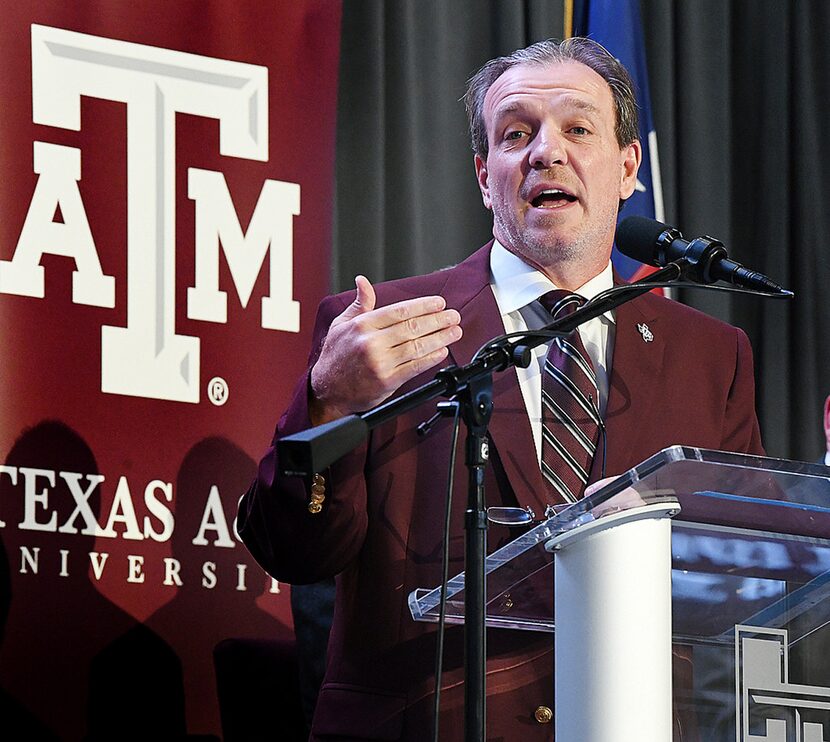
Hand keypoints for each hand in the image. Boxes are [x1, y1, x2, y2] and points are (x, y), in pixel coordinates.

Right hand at [309, 275, 462, 423]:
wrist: (327, 390)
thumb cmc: (336, 357)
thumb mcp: (342, 325)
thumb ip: (359, 304)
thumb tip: (363, 282)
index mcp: (362, 326)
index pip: (399, 311)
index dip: (423, 306)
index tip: (439, 303)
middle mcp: (371, 343)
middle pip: (412, 327)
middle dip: (437, 320)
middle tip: (453, 316)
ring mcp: (380, 363)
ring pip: (416, 346)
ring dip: (440, 338)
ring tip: (454, 331)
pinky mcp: (387, 381)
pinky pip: (414, 367)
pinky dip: (431, 358)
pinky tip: (442, 351)